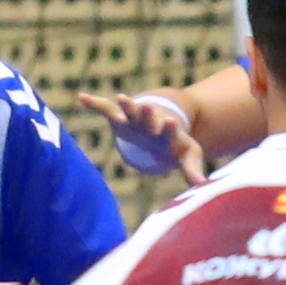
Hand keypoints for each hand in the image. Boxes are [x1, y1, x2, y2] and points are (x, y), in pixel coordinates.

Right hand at [76, 91, 206, 183]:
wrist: (160, 126)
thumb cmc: (175, 144)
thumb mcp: (187, 154)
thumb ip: (193, 169)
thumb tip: (203, 187)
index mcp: (166, 131)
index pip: (169, 130)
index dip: (169, 127)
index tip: (172, 122)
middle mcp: (150, 122)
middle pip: (149, 117)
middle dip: (148, 113)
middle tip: (149, 107)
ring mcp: (134, 118)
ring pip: (129, 110)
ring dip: (125, 104)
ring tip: (120, 97)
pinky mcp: (119, 116)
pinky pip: (104, 108)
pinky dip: (93, 103)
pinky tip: (82, 97)